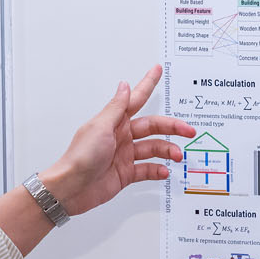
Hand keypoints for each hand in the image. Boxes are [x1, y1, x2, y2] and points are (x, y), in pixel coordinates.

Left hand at [41, 64, 194, 214]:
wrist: (71, 188)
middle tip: (188, 130)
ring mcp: (124, 155)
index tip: (157, 70)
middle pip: (153, 126)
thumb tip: (124, 86)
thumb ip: (116, 107)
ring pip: (153, 148)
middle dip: (172, 127)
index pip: (136, 98)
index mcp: (115, 121)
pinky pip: (147, 169)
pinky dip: (157, 170)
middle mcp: (121, 136)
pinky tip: (164, 171)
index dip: (147, 84)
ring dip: (167, 151)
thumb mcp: (100, 127)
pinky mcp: (126, 173)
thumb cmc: (80, 156)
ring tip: (177, 155)